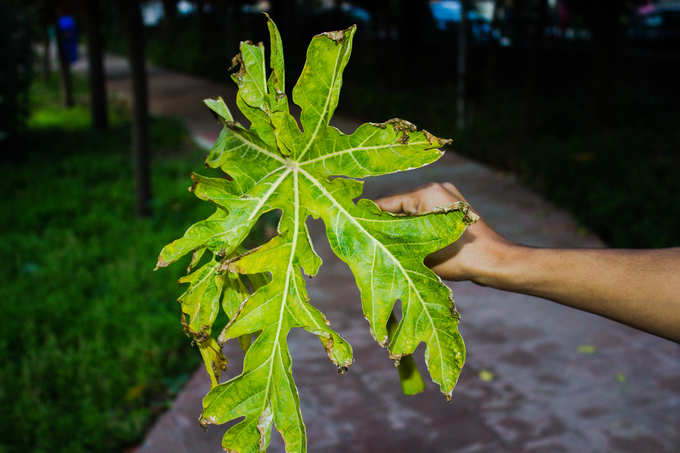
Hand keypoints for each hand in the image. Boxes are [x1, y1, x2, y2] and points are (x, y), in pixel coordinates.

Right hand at [375, 182, 514, 282]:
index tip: (351, 228)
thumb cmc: (458, 259)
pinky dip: (414, 225)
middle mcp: (436, 187)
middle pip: (398, 205)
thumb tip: (368, 239)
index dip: (367, 218)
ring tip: (382, 243)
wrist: (496, 262)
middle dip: (383, 223)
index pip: (386, 204)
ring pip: (411, 209)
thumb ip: (392, 240)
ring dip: (399, 225)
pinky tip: (404, 241)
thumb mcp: (418, 252)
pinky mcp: (453, 205)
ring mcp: (446, 194)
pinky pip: (425, 212)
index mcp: (426, 193)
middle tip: (366, 239)